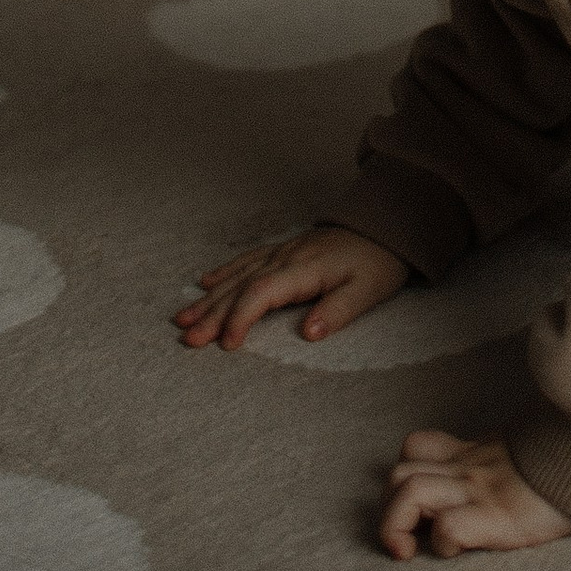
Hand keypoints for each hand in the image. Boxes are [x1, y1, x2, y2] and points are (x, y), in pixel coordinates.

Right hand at [174, 221, 407, 351]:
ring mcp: (283, 251)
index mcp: (305, 269)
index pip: (263, 293)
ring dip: (210, 297)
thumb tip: (308, 333)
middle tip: (186, 337)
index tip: (226, 345)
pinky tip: (205, 281)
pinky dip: (225, 271)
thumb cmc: (378, 262)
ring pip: (239, 275)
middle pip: (242, 286)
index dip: (241, 318)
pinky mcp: (285, 250)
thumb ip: (337, 311)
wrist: (387, 225)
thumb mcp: (367, 290)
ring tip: (183, 317)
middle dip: (212, 313)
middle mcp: (287, 258)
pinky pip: (248, 260)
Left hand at [380, 430, 570, 559]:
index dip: (403, 476)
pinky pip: (448, 527)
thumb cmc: (566, 461)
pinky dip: (441, 543)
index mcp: (473, 454)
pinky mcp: (496, 518)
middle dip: (388, 510)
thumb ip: (502, 455)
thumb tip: (502, 468)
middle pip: (397, 474)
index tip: (412, 508)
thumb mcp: (524, 451)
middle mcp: (468, 470)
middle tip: (404, 538)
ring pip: (408, 493)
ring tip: (409, 550)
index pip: (416, 447)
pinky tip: (456, 548)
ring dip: (396, 525)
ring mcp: (479, 491)